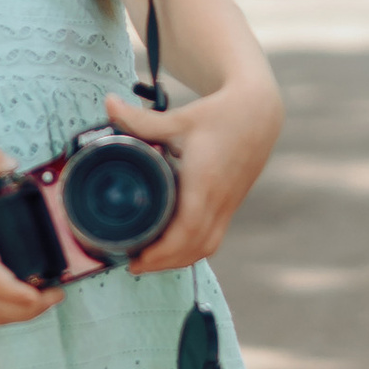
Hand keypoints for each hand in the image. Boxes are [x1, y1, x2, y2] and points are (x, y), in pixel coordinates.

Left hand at [106, 84, 277, 275]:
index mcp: (205, 181)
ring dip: (178, 260)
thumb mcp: (179, 117)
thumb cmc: (219, 115)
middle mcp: (219, 199)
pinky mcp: (230, 206)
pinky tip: (174, 252)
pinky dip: (192, 251)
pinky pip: (213, 239)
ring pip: (206, 247)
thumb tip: (109, 104)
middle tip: (132, 264)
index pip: (187, 228)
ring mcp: (228, 205)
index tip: (137, 258)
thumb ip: (141, 118)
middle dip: (163, 263)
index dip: (163, 250)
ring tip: (149, 262)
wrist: (259, 114)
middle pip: (194, 247)